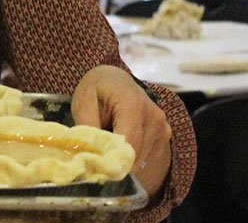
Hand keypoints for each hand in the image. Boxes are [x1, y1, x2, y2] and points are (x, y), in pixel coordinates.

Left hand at [70, 65, 171, 196]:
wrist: (114, 79)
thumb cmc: (96, 90)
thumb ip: (87, 130)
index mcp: (133, 105)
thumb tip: (90, 157)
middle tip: (96, 155)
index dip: (112, 161)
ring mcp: (163, 127)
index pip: (128, 145)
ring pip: (140, 159)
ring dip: (122, 158)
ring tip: (108, 142)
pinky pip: (146, 157)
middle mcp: (154, 117)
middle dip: (115, 161)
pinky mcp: (164, 135)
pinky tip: (120, 141)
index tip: (95, 168)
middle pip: (135, 155)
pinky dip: (131, 156)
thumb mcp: (83, 104)